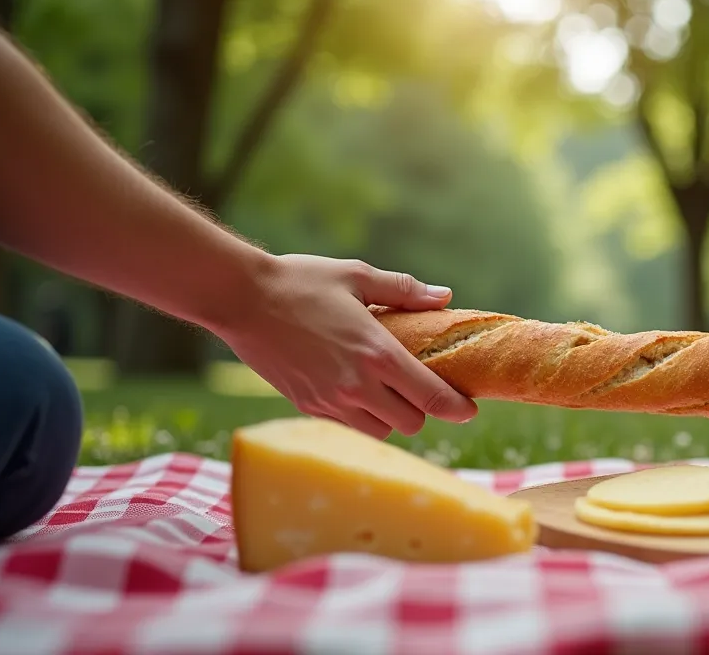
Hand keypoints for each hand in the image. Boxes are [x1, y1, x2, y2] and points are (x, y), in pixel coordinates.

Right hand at [213, 253, 476, 437]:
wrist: (240, 298)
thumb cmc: (301, 281)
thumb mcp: (357, 276)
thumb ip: (404, 290)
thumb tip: (443, 297)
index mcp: (377, 353)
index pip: (431, 397)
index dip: (456, 408)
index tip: (468, 409)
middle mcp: (356, 385)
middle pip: (411, 423)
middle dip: (421, 410)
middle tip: (419, 388)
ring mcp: (329, 401)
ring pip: (380, 432)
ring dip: (390, 417)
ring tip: (386, 391)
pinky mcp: (306, 406)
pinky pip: (348, 427)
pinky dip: (360, 418)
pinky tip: (355, 393)